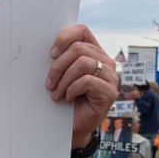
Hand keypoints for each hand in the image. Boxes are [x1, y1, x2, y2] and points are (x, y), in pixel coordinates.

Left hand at [46, 24, 117, 147]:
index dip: (64, 37)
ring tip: (56, 93)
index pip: (82, 31)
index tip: (50, 54)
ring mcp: (111, 77)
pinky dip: (72, 90)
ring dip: (63, 80)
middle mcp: (106, 61)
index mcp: (93, 52)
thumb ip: (60, 59)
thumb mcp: (60, 75)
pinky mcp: (110, 92)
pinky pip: (87, 81)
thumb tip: (48, 49)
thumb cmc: (65, 99)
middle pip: (78, 49)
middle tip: (48, 83)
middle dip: (58, 66)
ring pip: (83, 63)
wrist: (72, 126)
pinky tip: (68, 98)